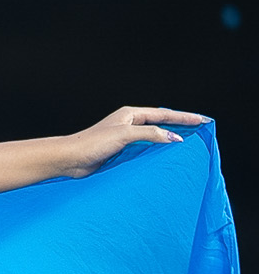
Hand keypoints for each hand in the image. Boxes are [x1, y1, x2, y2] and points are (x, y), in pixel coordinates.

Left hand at [64, 106, 209, 177]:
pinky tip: (165, 158)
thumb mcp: (124, 135)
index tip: (202, 120)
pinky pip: (145, 150)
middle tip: (200, 129)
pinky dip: (158, 152)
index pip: (164, 114)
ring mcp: (125, 138)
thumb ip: (150, 135)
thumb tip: (174, 138)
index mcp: (131, 115)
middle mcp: (129, 124)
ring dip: (170, 139)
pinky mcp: (121, 152)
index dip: (184, 117)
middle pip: (161, 123)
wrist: (71, 159)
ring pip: (154, 137)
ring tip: (188, 143)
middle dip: (181, 126)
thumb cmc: (91, 144)